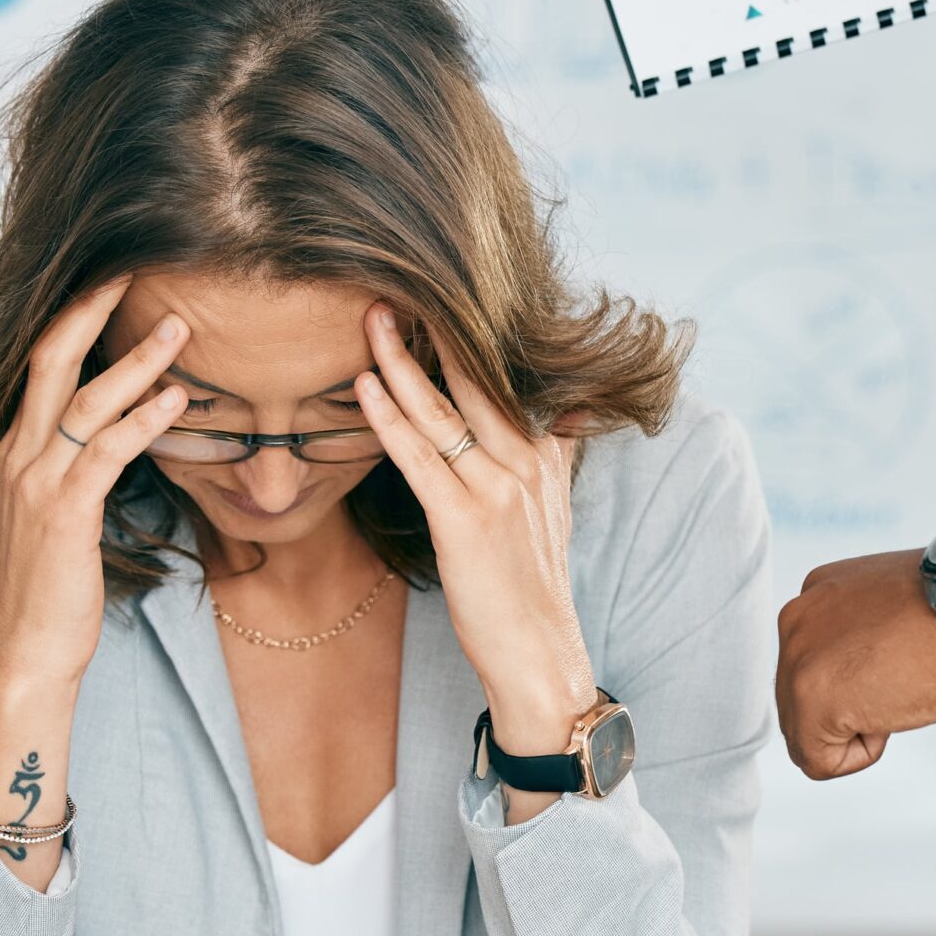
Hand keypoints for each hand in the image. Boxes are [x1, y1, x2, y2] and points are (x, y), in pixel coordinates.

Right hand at [0, 280, 190, 690]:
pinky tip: (178, 400)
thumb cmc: (53, 586)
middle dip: (93, 308)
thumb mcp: (60, 513)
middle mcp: (20, 454)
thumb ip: (80, 466)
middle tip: (137, 268)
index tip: (116, 280)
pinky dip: (144, 419)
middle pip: (51, 357)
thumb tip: (123, 431)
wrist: (28, 653)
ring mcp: (38, 482)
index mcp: (18, 448)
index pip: (42, 363)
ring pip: (84, 399)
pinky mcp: (64, 514)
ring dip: (137, 359)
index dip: (76, 316)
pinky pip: (106, 451)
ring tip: (181, 326)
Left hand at [353, 304, 594, 819]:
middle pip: (474, 378)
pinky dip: (390, 417)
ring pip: (444, 410)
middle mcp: (526, 460)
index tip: (431, 288)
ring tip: (369, 315)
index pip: (501, 376)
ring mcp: (499, 489)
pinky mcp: (467, 521)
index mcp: (543, 452)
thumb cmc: (533, 585)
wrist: (540, 656)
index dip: (466, 333)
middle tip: (392, 279)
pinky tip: (364, 387)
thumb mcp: (554, 506)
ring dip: (401, 360)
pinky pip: (421, 456)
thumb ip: (558, 449)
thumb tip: (571, 406)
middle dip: (433, 328)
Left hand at [775, 551, 935, 779]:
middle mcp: (797, 623)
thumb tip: (861, 675)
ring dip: (854, 729)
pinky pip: (818, 760)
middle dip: (849, 707)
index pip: (812, 664)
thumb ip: (860, 634)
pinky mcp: (811, 701)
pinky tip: (888, 718)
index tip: (898, 662)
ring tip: (896, 694)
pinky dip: (858, 756)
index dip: (860, 681)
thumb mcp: (891, 608)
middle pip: (800, 699)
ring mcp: (798, 662)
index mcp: (817, 598)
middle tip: (899, 681)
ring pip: (804, 732)